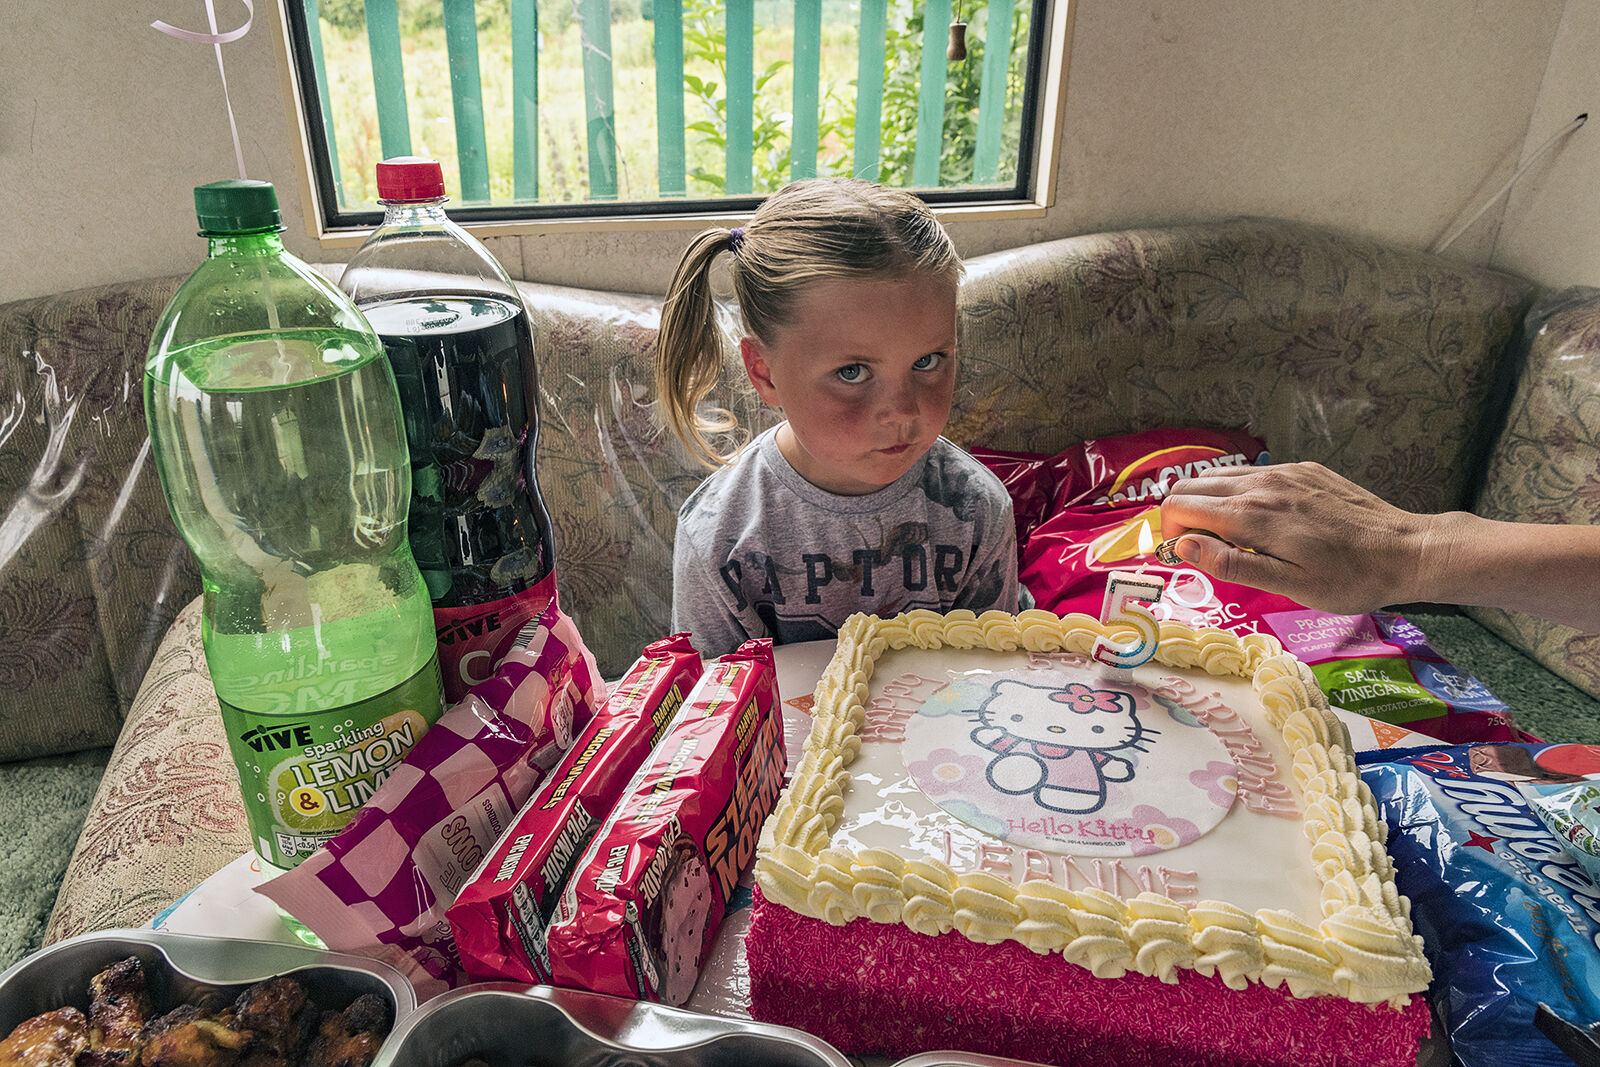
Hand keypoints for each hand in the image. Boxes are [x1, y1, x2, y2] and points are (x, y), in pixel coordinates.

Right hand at [1157, 462, 1433, 614]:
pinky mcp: (1304, 470)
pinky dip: (1240, 492)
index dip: (1169, 532)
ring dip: (1209, 502)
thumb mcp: (1288, 586)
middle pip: (1191, 485)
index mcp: (1252, 515)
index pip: (1179, 505)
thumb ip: (1231, 564)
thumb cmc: (1348, 578)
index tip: (1186, 556)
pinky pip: (1253, 473)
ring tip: (1232, 536)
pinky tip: (1265, 520)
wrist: (1406, 551)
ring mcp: (1284, 473)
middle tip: (1205, 549)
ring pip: (1219, 475)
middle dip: (1182, 515)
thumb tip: (1182, 546)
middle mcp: (1262, 484)